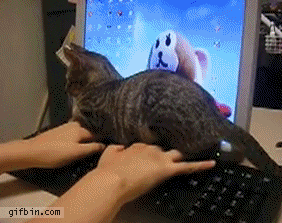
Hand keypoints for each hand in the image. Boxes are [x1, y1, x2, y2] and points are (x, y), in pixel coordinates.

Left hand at [26, 121, 105, 167]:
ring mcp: (65, 128)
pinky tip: (73, 148)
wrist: (32, 152)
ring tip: (85, 151)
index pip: (97, 135)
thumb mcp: (76, 153)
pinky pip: (73, 136)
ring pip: (80, 135)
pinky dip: (76, 141)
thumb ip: (92, 148)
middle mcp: (74, 125)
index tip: (105, 150)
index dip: (101, 143)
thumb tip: (105, 145)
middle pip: (88, 134)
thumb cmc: (55, 153)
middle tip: (96, 152)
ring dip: (84, 141)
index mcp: (80, 129)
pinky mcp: (58, 132)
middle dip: (93, 141)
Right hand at [95, 143, 215, 204]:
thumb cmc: (108, 170)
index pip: (149, 146)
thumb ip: (117, 148)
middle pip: (164, 149)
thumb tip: (120, 146)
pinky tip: (211, 163)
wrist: (112, 180)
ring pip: (176, 153)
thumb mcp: (109, 153)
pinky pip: (187, 166)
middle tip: (168, 157)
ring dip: (182, 155)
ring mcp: (160, 158)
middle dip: (166, 153)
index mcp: (138, 146)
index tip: (151, 155)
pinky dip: (200, 165)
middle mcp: (151, 149)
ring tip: (194, 151)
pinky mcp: (166, 169)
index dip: (151, 152)